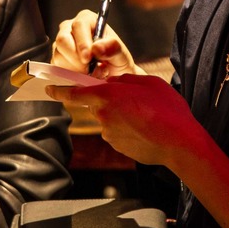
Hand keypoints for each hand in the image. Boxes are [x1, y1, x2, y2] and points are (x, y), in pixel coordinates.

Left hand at [47, 74, 207, 168]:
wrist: (179, 143)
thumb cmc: (167, 109)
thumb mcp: (148, 83)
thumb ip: (124, 80)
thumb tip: (112, 83)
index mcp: (107, 95)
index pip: (74, 92)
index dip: (59, 90)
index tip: (49, 89)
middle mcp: (103, 115)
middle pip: (97, 104)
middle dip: (110, 101)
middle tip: (135, 101)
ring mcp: (109, 133)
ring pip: (109, 119)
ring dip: (121, 116)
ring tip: (147, 116)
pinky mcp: (117, 147)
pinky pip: (118, 133)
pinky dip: (128, 130)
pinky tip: (146, 129)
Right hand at [52, 10, 141, 77]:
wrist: (114, 76)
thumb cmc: (117, 61)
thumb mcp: (122, 55)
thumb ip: (113, 48)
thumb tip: (97, 47)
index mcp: (87, 20)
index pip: (79, 26)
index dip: (82, 43)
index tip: (88, 59)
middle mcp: (70, 29)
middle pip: (62, 40)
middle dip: (75, 58)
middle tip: (89, 70)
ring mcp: (62, 45)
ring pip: (59, 56)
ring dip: (75, 69)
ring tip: (92, 73)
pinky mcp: (57, 59)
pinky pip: (57, 68)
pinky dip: (70, 76)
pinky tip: (83, 76)